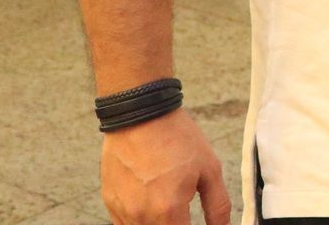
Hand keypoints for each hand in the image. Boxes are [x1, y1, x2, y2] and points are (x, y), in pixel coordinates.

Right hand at [100, 109, 230, 224]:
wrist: (141, 114)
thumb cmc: (177, 138)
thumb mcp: (209, 169)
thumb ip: (218, 205)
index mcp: (168, 210)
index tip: (196, 222)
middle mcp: (141, 216)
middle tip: (184, 214)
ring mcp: (122, 211)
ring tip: (169, 204)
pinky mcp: (110, 203)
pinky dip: (140, 221)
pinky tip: (152, 205)